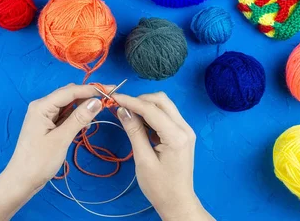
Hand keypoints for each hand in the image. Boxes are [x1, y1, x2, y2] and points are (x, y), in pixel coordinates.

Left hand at [0, 83, 104, 220]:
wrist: (22, 180)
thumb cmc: (39, 161)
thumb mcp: (61, 139)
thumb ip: (79, 118)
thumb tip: (97, 101)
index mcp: (42, 106)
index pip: (70, 91)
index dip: (91, 89)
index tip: (111, 88)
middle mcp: (42, 106)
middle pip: (69, 94)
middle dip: (88, 96)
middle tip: (108, 100)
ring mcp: (44, 116)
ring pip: (68, 104)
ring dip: (83, 106)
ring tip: (99, 112)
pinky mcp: (47, 125)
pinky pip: (65, 115)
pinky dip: (76, 116)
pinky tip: (85, 123)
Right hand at [113, 92, 213, 220]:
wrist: (178, 202)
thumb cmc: (159, 186)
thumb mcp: (143, 160)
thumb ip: (134, 132)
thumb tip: (122, 110)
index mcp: (176, 136)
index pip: (151, 109)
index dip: (131, 101)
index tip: (113, 98)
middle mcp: (185, 128)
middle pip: (161, 100)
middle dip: (140, 99)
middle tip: (121, 107)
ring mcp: (186, 130)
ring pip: (165, 105)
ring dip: (146, 105)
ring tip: (128, 113)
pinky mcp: (183, 133)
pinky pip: (167, 115)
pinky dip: (152, 114)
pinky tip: (139, 122)